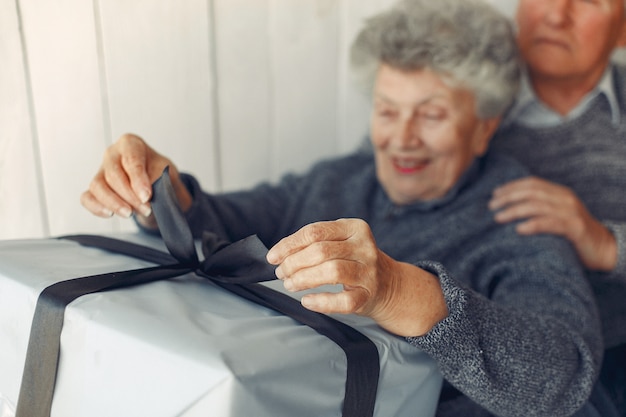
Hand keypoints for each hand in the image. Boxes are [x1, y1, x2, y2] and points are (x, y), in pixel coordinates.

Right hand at [80, 133, 191, 226]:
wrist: (157, 185)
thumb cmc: (159, 173)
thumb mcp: (165, 172)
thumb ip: (156, 180)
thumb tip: (144, 195)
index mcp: (130, 144)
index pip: (131, 159)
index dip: (138, 180)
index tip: (146, 196)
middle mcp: (112, 154)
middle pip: (114, 175)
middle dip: (130, 196)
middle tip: (146, 209)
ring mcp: (100, 170)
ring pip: (98, 186)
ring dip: (114, 203)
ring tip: (129, 213)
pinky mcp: (94, 188)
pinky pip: (87, 198)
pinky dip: (96, 207)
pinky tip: (110, 214)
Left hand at [266, 218, 447, 336]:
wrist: (389, 283)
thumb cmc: (354, 260)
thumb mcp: (340, 242)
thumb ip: (313, 243)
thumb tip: (278, 254)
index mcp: (354, 227)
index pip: (315, 232)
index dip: (289, 244)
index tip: (273, 257)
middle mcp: (364, 246)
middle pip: (320, 251)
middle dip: (293, 263)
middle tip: (281, 273)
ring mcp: (369, 271)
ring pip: (331, 272)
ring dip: (304, 279)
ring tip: (290, 285)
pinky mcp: (369, 295)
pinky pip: (343, 301)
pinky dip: (322, 302)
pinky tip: (307, 301)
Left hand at [489, 177, 616, 270]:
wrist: (603, 249)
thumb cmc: (572, 235)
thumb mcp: (556, 216)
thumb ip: (539, 209)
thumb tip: (508, 209)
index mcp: (560, 193)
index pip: (532, 183)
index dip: (511, 187)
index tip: (494, 194)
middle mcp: (565, 199)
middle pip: (532, 192)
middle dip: (508, 198)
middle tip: (491, 207)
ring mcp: (571, 213)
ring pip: (538, 206)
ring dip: (515, 211)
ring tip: (498, 218)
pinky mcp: (575, 229)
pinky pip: (551, 224)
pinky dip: (533, 225)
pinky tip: (518, 230)